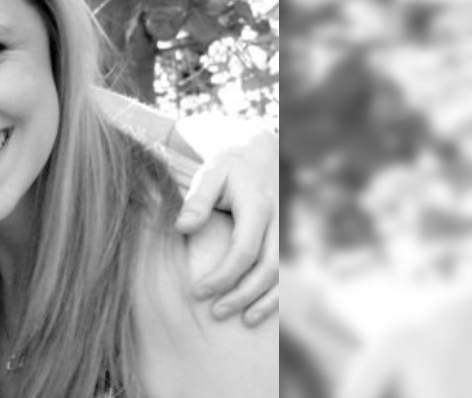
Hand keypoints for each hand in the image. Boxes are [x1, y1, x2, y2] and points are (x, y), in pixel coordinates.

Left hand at [172, 119, 278, 326]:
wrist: (262, 152)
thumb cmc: (230, 167)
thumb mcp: (210, 174)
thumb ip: (197, 201)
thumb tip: (182, 227)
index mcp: (257, 207)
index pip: (243, 250)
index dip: (223, 275)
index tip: (199, 291)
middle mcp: (279, 222)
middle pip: (267, 268)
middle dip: (243, 294)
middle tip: (216, 312)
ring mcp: (289, 232)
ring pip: (283, 274)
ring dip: (265, 300)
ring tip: (244, 320)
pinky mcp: (290, 239)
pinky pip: (288, 272)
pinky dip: (277, 294)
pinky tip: (261, 309)